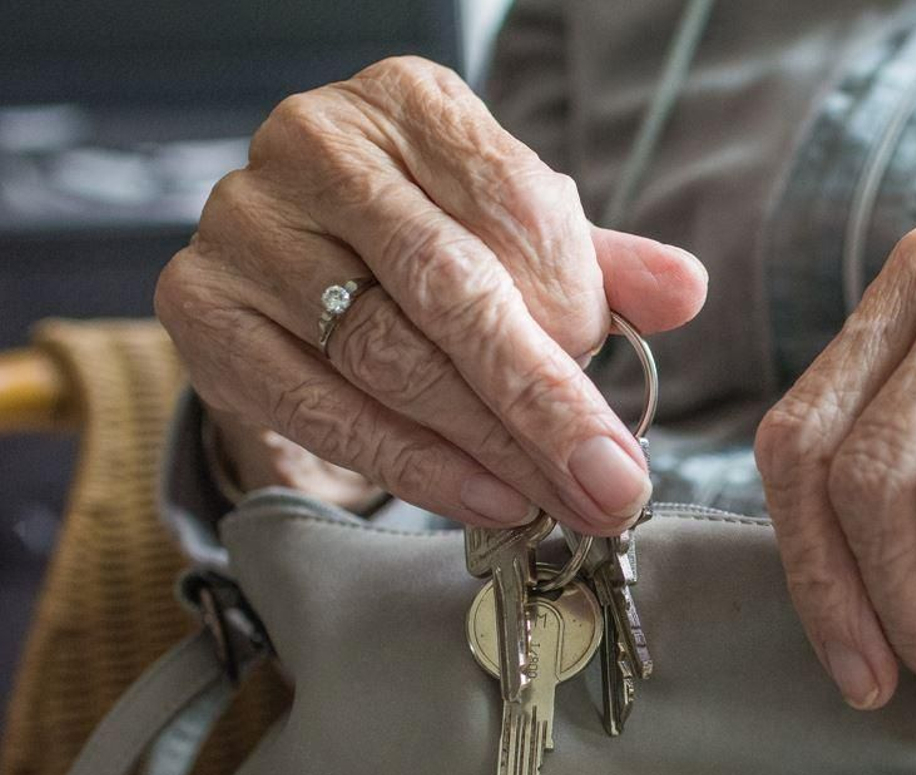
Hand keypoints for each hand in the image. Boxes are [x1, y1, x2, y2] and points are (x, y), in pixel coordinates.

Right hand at [156, 57, 706, 532]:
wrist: (298, 260)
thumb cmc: (429, 240)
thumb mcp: (522, 239)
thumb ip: (601, 266)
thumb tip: (684, 290)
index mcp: (413, 104)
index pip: (513, 205)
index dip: (574, 310)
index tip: (620, 398)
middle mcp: (318, 145)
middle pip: (451, 290)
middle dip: (544, 402)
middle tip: (611, 484)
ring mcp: (248, 224)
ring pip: (386, 356)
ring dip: (487, 446)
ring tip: (558, 501)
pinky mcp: (202, 307)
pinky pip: (319, 406)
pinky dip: (411, 464)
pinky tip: (483, 497)